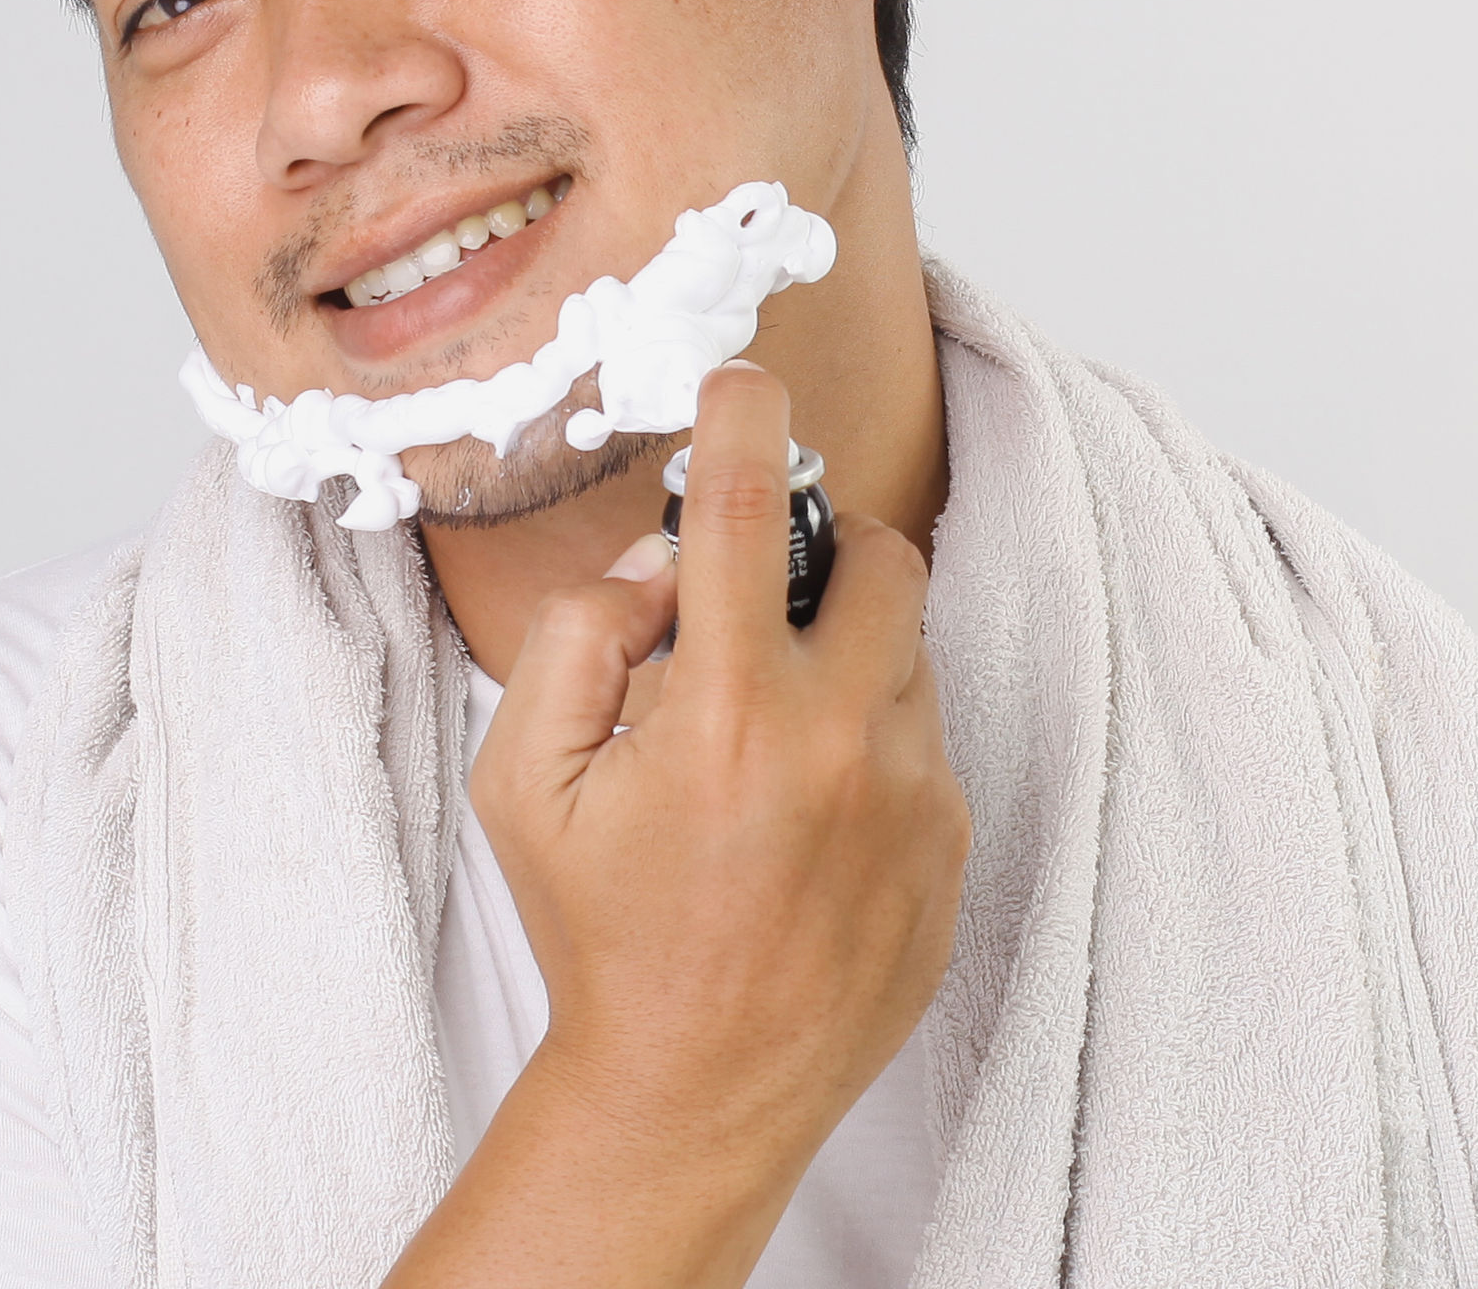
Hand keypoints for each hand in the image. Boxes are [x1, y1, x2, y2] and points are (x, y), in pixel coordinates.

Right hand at [388, 362, 966, 1288]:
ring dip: (845, 666)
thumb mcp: (522, 782)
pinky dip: (870, 754)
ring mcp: (915, 800)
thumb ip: (577, 641)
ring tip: (767, 756)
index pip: (745, 508)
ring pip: (906, 659)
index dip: (743, 418)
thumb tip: (660, 569)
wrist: (692, 1093)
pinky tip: (804, 828)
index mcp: (728, 713)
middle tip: (759, 607)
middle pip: (883, 560)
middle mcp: (843, 743)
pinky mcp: (955, 850)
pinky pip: (926, 748)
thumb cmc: (601, 936)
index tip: (745, 383)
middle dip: (824, 556)